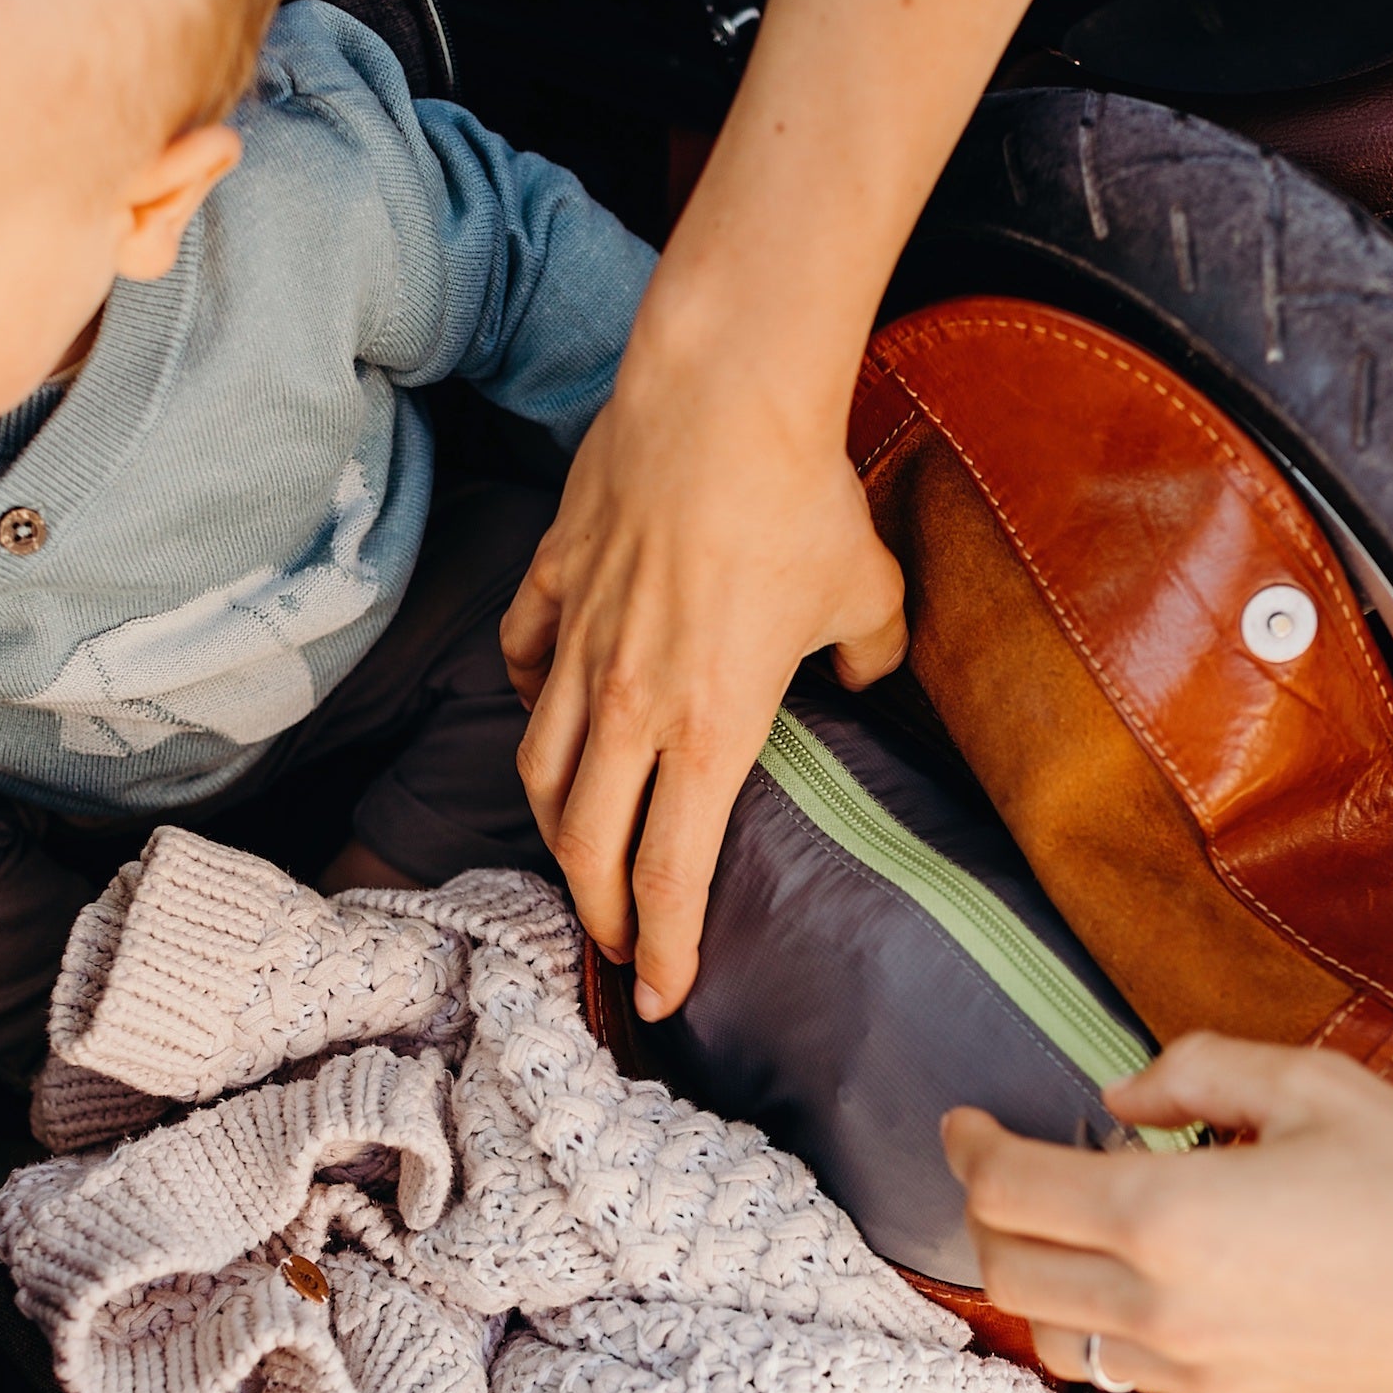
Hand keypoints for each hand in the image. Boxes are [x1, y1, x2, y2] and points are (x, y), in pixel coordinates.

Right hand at [503, 329, 906, 1020]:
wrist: (718, 396)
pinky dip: (529, 705)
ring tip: (574, 854)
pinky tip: (544, 716)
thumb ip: (871, 654)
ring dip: (554, 828)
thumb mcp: (867, 594)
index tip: (662, 996)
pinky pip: (521, 667)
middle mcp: (628, 707)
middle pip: (587, 845)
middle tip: (613, 943)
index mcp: (710, 732)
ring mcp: (576, 647)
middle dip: (597, 913)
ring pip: (538, 769)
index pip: (671, 876)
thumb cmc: (800, 499)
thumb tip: (869, 674)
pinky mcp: (549, 585)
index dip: (664, 951)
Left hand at [941, 1033, 1392, 1392]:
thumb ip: (1193, 1075)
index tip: (966, 1120)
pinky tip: (1150, 1272)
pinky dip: (1104, 1321)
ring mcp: (1198, 1370)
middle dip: (989, 1213)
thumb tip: (1120, 1099)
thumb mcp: (1312, 1085)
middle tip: (1011, 1162)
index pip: (1008, 1191)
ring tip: (1074, 1222)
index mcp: (1168, 1220)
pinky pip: (1126, 1369)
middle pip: (1008, 1272)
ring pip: (1055, 1339)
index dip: (968, 1147)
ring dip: (1039, 1277)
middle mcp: (1164, 1309)